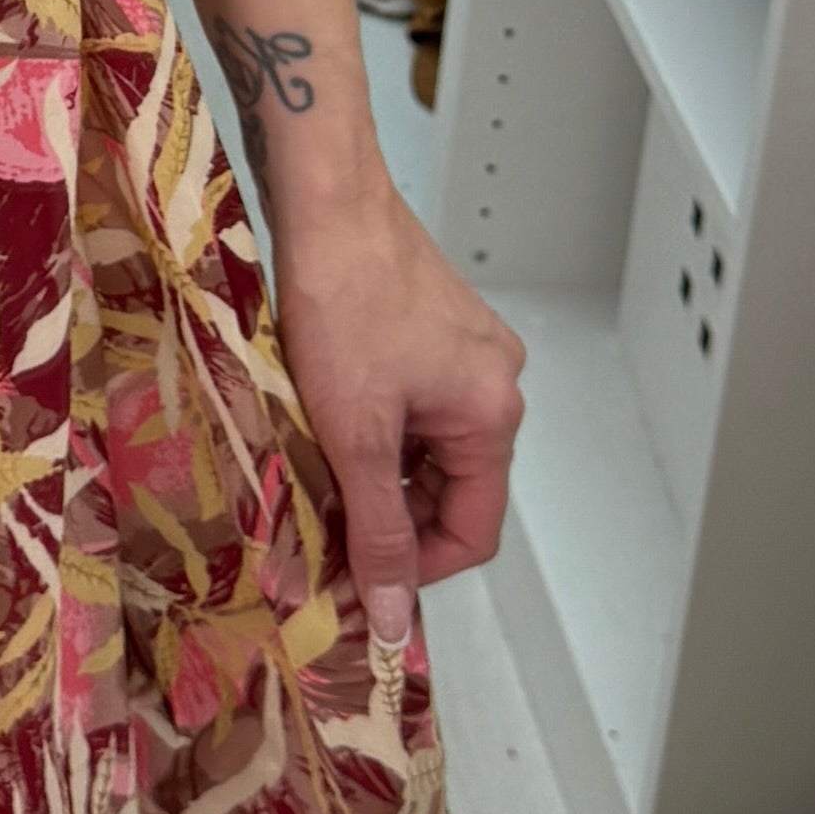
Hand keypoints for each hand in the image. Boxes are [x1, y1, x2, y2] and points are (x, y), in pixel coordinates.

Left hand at [265, 189, 525, 653]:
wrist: (327, 201)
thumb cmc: (343, 299)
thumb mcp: (355, 434)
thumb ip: (377, 530)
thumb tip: (393, 613)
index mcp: (494, 414)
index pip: (474, 531)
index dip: (417, 567)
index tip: (361, 577)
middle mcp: (496, 383)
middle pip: (452, 489)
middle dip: (391, 514)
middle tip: (325, 521)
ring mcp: (467, 352)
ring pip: (427, 447)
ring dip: (377, 469)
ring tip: (318, 463)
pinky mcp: (435, 328)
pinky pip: (415, 405)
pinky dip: (376, 426)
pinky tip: (327, 417)